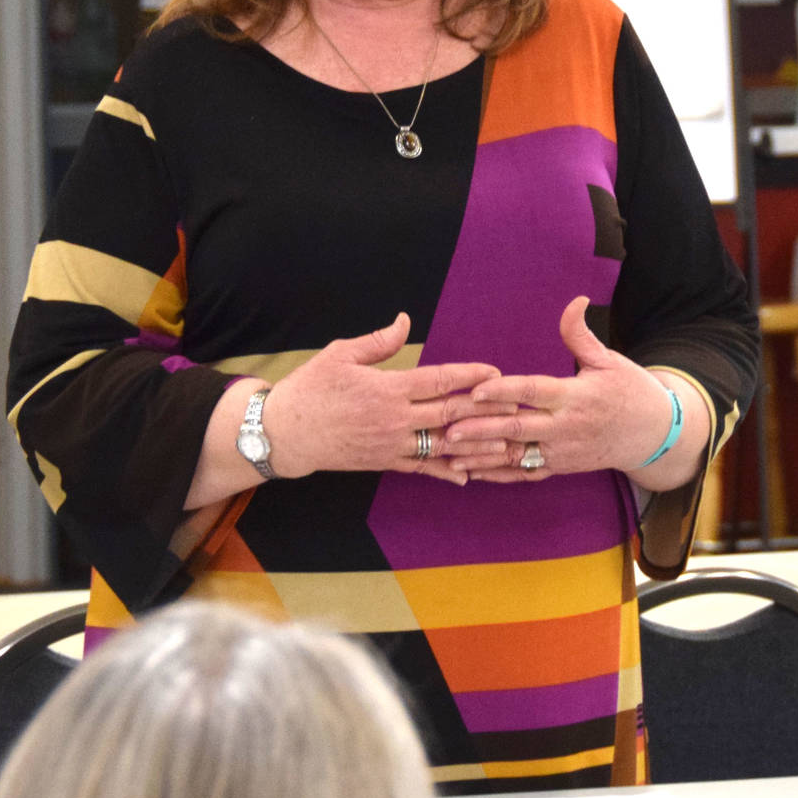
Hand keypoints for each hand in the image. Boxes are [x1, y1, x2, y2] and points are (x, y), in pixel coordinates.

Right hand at [265, 313, 515, 485]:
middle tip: (513, 406)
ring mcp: (390, 445)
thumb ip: (378, 341)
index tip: (494, 371)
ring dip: (474, 445)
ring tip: (505, 444)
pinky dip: (444, 472)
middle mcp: (394, 419)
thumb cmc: (310, 388)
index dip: (469, 375)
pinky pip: (420, 469)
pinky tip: (466, 476)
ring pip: (441, 445)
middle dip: (484, 409)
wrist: (284, 433)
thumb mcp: (340, 355)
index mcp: (387, 388)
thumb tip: (406, 321)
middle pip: (449, 413)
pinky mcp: (383, 463)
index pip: (438, 380)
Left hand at [443, 296, 676, 482]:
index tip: (477, 390)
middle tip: (449, 427)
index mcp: (576, 396)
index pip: (535, 392)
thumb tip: (574, 301)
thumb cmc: (630, 391)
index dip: (505, 391)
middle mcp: (567, 427)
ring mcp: (563, 451)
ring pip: (518, 456)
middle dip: (482, 429)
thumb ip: (581, 335)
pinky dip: (498, 475)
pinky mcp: (561, 466)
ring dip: (482, 456)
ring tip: (450, 453)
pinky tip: (471, 472)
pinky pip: (526, 473)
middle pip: (519, 428)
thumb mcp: (609, 360)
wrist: (653, 434)